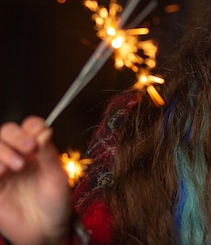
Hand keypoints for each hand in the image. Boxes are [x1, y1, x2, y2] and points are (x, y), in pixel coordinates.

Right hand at [0, 117, 71, 244]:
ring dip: (2, 151)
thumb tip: (44, 132)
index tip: (37, 135)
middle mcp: (18, 155)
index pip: (30, 126)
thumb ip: (48, 155)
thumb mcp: (57, 177)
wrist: (44, 231)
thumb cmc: (55, 203)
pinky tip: (1, 174)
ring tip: (14, 167)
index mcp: (38, 149)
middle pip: (7, 132)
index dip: (31, 127)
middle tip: (28, 148)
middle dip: (15, 136)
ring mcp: (3, 169)